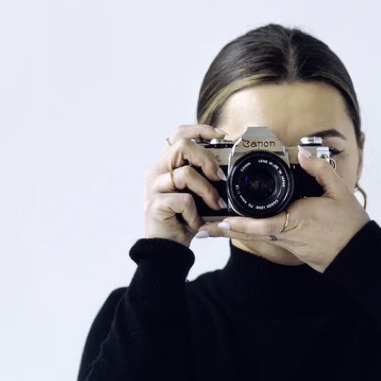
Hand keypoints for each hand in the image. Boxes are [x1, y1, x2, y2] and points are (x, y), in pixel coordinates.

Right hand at [142, 124, 228, 246]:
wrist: (167, 249)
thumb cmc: (182, 221)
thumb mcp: (195, 195)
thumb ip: (203, 177)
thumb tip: (227, 167)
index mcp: (164, 165)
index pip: (179, 134)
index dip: (201, 130)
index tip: (222, 136)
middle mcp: (155, 171)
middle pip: (182, 145)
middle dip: (206, 159)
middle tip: (220, 177)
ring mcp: (153, 187)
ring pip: (186, 174)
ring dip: (207, 191)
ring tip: (215, 206)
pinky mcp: (154, 205)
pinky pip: (184, 200)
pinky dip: (195, 213)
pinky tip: (196, 223)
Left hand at [195, 147, 370, 271]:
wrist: (357, 254)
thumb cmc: (349, 226)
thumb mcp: (339, 192)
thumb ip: (319, 170)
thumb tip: (303, 154)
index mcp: (296, 221)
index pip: (262, 224)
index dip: (239, 225)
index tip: (221, 221)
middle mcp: (287, 235)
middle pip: (249, 235)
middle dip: (225, 232)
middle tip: (201, 228)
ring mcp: (287, 244)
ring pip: (255, 238)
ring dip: (233, 233)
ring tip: (212, 228)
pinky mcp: (290, 247)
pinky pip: (265, 239)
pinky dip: (249, 234)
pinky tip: (237, 229)